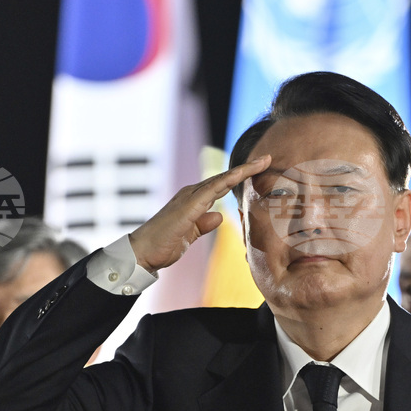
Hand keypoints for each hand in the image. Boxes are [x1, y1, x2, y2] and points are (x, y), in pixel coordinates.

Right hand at [128, 155, 270, 272]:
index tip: (260, 169)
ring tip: (263, 161)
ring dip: (243, 170)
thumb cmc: (164, 245)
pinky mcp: (187, 205)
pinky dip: (228, 180)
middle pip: (225, 178)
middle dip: (247, 168)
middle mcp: (192, 194)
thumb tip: (218, 217)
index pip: (222, 186)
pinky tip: (242, 174)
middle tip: (268, 158)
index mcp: (194, 201)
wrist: (142, 253)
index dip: (241, 177)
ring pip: (221, 179)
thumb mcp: (190, 234)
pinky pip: (212, 189)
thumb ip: (204, 224)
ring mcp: (189, 197)